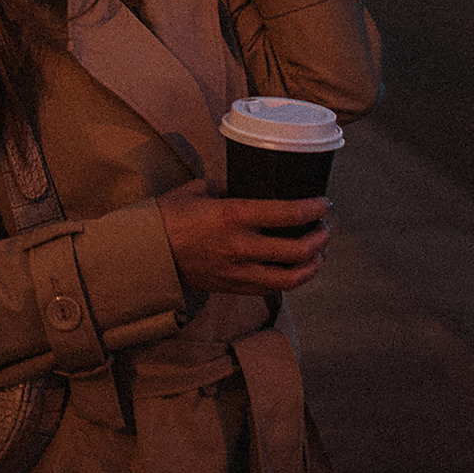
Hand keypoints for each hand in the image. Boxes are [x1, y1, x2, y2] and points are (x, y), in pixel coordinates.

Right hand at [155, 179, 330, 295]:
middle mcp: (241, 247)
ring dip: (312, 266)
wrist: (148, 254)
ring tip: (319, 254)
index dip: (314, 208)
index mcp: (233, 216)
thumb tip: (253, 183)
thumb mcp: (200, 189)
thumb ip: (230, 186)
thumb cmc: (169, 216)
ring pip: (291, 278)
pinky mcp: (234, 288)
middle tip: (326, 228)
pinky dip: (291, 280)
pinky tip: (296, 269)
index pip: (288, 214)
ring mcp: (238, 272)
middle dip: (320, 239)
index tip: (324, 203)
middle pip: (298, 251)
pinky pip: (272, 289)